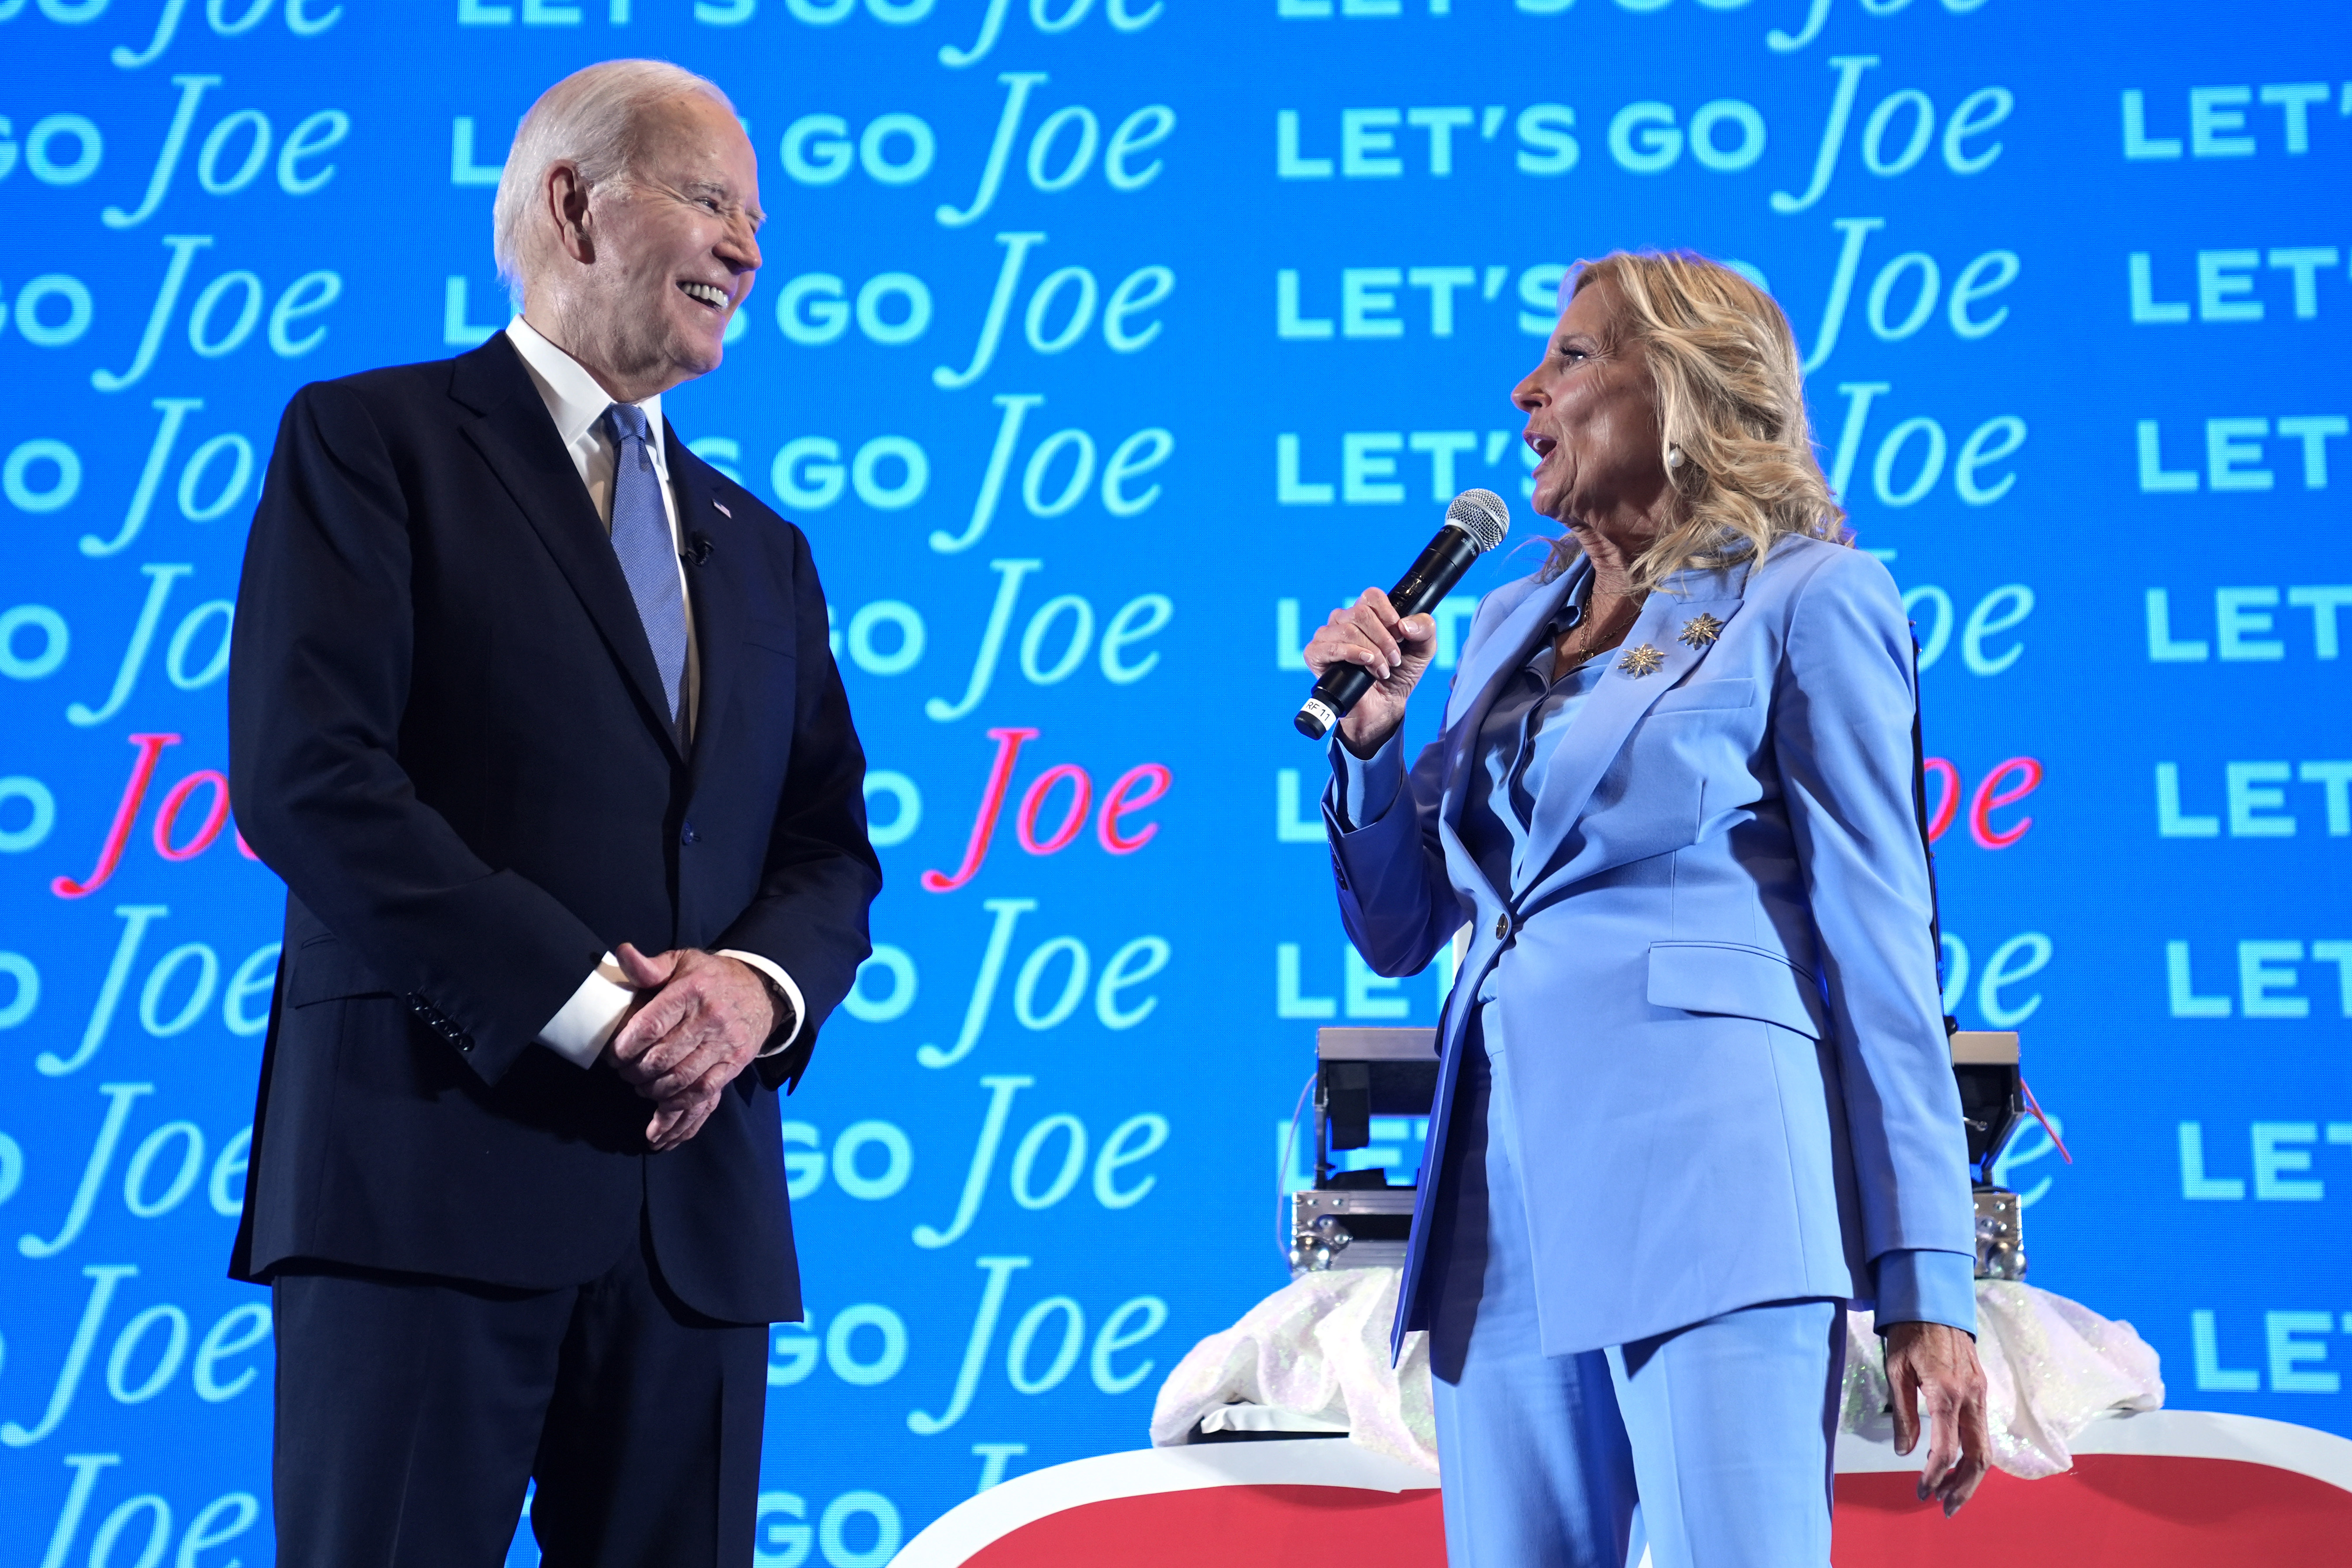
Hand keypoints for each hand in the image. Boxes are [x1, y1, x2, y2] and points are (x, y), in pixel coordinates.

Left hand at [607, 944, 777, 1151]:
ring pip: (680, 1079)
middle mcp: (710, 1017)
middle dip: (635, 1072)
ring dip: (653, 1090)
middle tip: (624, 1073)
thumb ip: (648, 966)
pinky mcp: (735, 1063)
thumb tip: (622, 952)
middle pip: (662, 1058)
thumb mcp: (681, 962)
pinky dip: (679, 1104)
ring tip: (641, 1086)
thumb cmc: (710, 978)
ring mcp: (725, 1043)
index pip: (649, 1027)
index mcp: (691, 991)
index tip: (614, 1055)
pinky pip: (704, 1092)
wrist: (761, 991)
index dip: (625, 1048)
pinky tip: (663, 1105)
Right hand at [1302, 588, 1437, 757]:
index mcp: (1366, 614)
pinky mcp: (1316, 654)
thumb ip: (1425, 629)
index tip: (1399, 634)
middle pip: (1360, 612)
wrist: (1385, 706)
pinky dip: (1352, 654)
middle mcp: (1344, 621)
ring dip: (1372, 651)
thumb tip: (1405, 624)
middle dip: (1383, 638)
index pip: (1371, 596)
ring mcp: (1327, 636)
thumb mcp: (1423, 650)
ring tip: (1382, 669)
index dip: (1388, 612)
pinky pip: (1330, 646)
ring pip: (1347, 629)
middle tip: (1394, 659)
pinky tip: (1365, 664)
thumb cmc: (1400, 675)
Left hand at [1883, 1320, 1991, 1515]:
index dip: (1934, 1474)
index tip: (1921, 1491)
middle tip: (1944, 1507)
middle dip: (1964, 1487)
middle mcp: (1971, 1397)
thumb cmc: (1909, 1333)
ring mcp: (1980, 1393)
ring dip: (1970, 1476)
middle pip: (1978, 1456)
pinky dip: (1972, 1454)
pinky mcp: (1981, 1390)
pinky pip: (1981, 1430)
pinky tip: (1955, 1465)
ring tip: (1950, 1495)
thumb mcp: (1896, 1370)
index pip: (1946, 1448)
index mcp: (1947, 1392)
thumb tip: (1903, 1451)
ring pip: (1985, 1447)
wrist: (1934, 1302)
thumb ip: (1903, 1413)